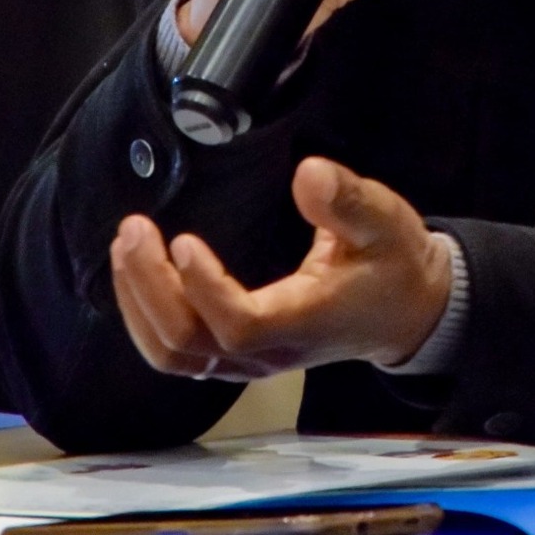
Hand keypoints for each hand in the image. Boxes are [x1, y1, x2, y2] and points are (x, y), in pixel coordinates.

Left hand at [110, 156, 452, 376]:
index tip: (184, 239)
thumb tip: (308, 174)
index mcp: (305, 319)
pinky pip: (179, 352)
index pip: (239, 324)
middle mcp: (270, 351)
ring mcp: (251, 360)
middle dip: (150, 287)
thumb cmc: (393, 263)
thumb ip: (346, 199)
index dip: (204, 288)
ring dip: (140, 302)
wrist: (407, 310)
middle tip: (133, 230)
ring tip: (127, 246)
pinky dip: (147, 316)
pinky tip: (140, 274)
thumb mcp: (384, 220)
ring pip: (175, 354)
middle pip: (189, 344)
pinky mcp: (240, 355)